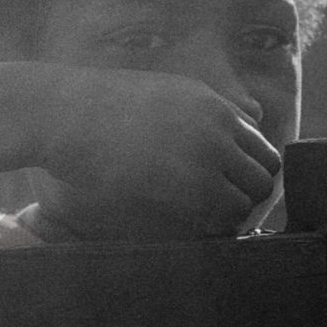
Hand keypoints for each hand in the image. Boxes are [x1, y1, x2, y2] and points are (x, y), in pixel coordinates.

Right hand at [34, 67, 281, 241]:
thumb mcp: (149, 97)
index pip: (260, 143)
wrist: (60, 111)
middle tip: (219, 212)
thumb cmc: (90, 107)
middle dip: (247, 195)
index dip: (246, 171)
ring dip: (232, 215)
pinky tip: (190, 227)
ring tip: (202, 222)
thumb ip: (184, 116)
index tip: (227, 188)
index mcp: (208, 101)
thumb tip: (197, 147)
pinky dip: (215, 228)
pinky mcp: (189, 182)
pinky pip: (224, 216)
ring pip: (251, 198)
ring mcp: (206, 151)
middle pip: (265, 172)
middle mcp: (217, 123)